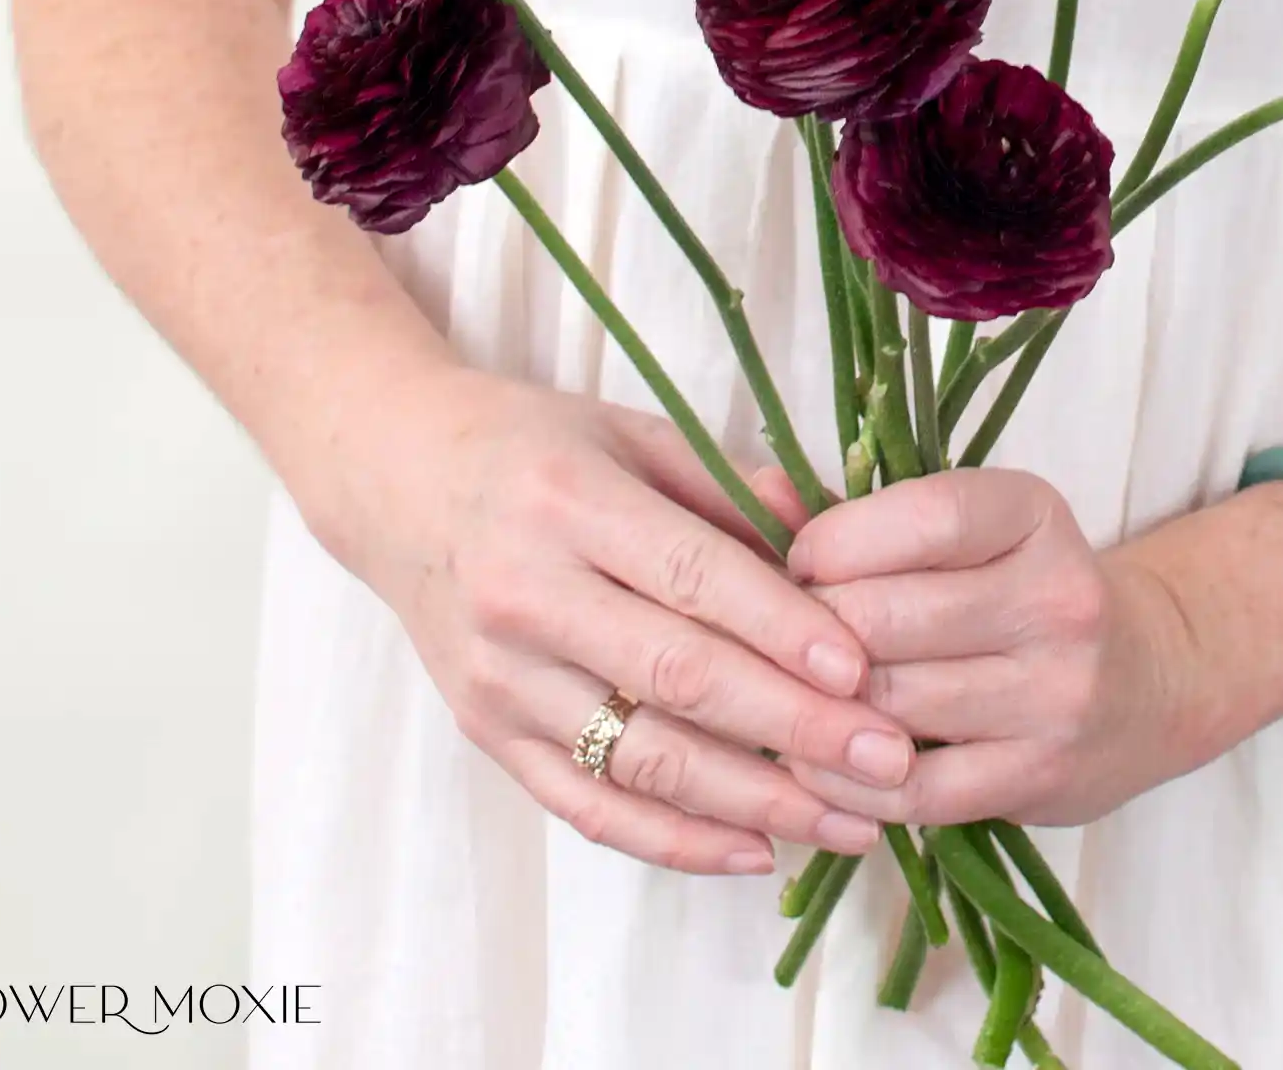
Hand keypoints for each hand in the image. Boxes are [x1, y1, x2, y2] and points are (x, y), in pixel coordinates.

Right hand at [319, 367, 910, 875]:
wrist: (395, 483)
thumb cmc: (534, 447)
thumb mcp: (630, 432)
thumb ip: (729, 485)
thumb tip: (831, 540)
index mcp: (569, 502)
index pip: (690, 576)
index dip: (779, 629)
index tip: (862, 671)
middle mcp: (527, 596)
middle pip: (675, 678)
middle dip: (792, 729)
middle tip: (887, 762)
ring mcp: (501, 678)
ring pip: (639, 760)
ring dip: (753, 801)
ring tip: (850, 821)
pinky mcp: (489, 735)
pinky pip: (589, 806)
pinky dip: (675, 840)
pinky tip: (756, 850)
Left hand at [771, 469, 1202, 828]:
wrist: (1147, 679)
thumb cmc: (1020, 586)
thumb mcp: (965, 528)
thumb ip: (857, 511)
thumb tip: (755, 495)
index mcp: (1033, 514)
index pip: (922, 519)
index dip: (834, 542)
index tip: (800, 562)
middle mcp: (1057, 600)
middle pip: (888, 616)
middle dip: (810, 629)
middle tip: (777, 638)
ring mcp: (1055, 694)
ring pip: (890, 703)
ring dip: (817, 705)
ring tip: (783, 696)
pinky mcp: (1039, 777)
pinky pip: (911, 790)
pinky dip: (846, 781)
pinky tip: (817, 762)